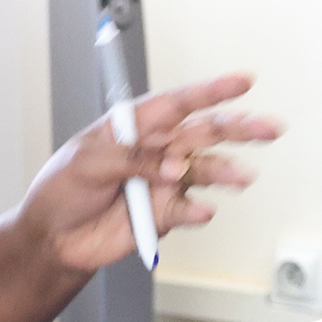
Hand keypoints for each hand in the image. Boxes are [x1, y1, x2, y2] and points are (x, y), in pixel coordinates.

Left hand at [17, 70, 282, 273]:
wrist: (54, 239)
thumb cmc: (63, 189)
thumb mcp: (87, 163)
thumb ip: (131, 159)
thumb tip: (169, 165)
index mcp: (136, 126)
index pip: (178, 102)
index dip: (211, 91)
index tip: (242, 82)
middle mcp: (157, 150)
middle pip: (205, 132)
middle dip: (239, 127)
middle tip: (267, 128)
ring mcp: (164, 182)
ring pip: (206, 170)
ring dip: (225, 171)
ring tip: (239, 177)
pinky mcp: (165, 213)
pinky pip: (189, 208)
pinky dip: (197, 210)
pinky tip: (201, 210)